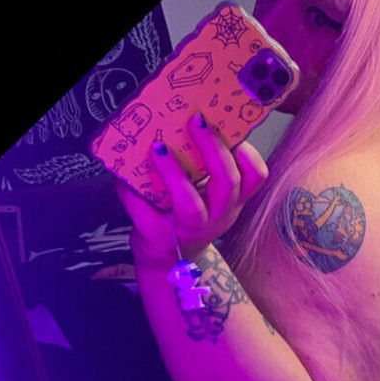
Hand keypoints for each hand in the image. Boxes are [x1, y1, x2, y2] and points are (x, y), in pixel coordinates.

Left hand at [114, 114, 268, 269]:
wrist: (166, 259)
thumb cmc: (186, 216)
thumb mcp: (205, 195)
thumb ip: (202, 168)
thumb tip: (182, 121)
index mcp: (231, 201)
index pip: (255, 177)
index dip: (248, 153)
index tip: (232, 132)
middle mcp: (218, 216)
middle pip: (228, 183)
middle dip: (214, 149)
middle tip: (196, 123)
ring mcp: (190, 230)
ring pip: (191, 205)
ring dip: (174, 173)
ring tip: (159, 149)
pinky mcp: (160, 239)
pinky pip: (147, 214)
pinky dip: (133, 193)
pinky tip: (124, 177)